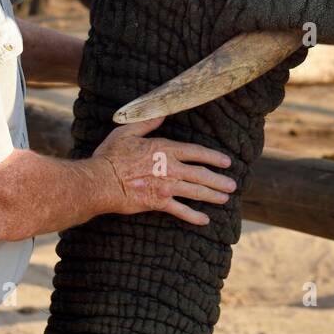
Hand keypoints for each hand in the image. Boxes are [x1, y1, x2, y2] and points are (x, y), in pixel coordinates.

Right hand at [92, 116, 236, 225]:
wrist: (101, 181)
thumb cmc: (111, 155)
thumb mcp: (127, 132)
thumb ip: (147, 123)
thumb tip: (162, 114)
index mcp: (164, 149)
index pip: (196, 152)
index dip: (213, 157)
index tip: (226, 162)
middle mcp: (170, 168)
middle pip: (201, 174)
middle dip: (219, 180)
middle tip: (232, 185)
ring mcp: (166, 186)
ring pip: (195, 191)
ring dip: (212, 195)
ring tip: (225, 199)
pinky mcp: (158, 203)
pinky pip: (180, 211)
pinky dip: (193, 216)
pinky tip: (204, 219)